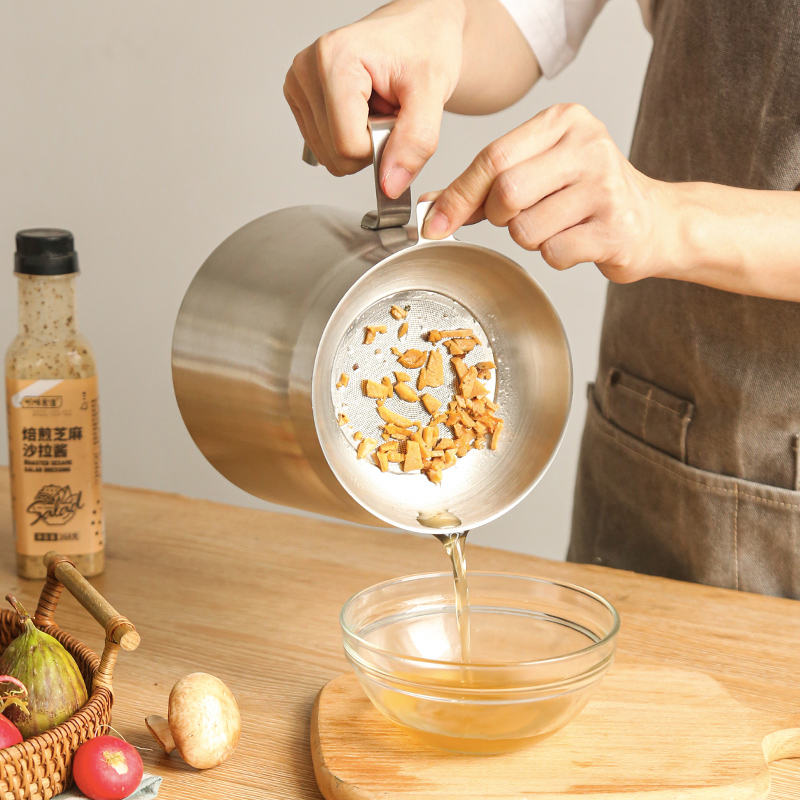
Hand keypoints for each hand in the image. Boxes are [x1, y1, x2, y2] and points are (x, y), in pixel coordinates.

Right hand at [284, 0, 464, 197]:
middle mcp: (307, 70)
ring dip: (361, 142)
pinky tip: (362, 110)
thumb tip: (390, 186)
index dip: (381, 147)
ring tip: (378, 107)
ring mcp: (298, 85)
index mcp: (334, 60)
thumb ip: (416, 142)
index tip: (397, 117)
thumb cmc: (425, 46)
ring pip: (327, 156)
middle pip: (334, 155)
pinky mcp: (299, 99)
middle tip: (389, 110)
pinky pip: (322, 147)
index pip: (348, 146)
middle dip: (370, 144)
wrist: (419, 29)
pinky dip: (349, 138)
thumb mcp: (433, 92)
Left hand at [422, 103, 675, 282]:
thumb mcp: (538, 171)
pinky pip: (553, 253)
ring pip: (525, 230)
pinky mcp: (615, 228)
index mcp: (563, 121)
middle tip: (518, 216)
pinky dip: (555, 255)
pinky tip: (577, 240)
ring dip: (529, 238)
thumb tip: (431, 207)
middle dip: (499, 217)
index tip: (435, 223)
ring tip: (559, 224)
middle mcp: (588, 146)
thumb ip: (484, 185)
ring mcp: (605, 186)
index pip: (492, 158)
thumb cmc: (588, 194)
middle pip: (505, 193)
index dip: (458, 195)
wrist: (655, 220)